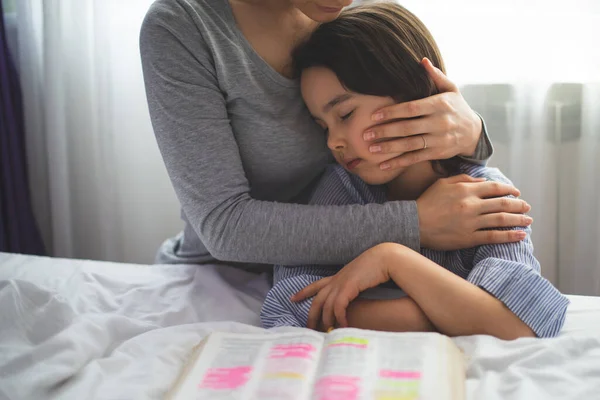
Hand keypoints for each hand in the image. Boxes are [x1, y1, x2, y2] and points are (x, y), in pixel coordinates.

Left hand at [291, 243, 398, 330]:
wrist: (384, 257)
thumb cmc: (375, 267)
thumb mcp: (359, 277)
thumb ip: (352, 286)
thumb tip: (351, 297)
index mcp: (338, 277)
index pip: (316, 285)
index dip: (303, 292)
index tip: (292, 298)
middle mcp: (336, 279)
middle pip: (317, 299)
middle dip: (311, 315)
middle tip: (307, 328)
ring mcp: (341, 282)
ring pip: (326, 305)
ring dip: (326, 320)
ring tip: (327, 333)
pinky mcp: (348, 286)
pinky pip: (338, 306)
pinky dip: (339, 317)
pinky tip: (343, 326)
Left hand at [364, 57, 481, 170]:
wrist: (473, 132)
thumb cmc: (456, 107)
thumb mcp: (451, 89)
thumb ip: (435, 76)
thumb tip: (422, 61)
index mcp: (439, 104)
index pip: (411, 108)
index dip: (392, 112)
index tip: (374, 116)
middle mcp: (439, 123)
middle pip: (407, 128)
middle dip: (385, 132)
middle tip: (366, 135)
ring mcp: (438, 139)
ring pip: (410, 145)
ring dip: (389, 148)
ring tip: (371, 150)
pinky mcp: (437, 153)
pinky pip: (415, 158)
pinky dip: (399, 163)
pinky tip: (383, 165)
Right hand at [417, 174, 532, 249]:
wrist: (413, 223)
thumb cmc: (426, 202)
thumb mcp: (442, 183)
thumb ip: (463, 179)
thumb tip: (482, 180)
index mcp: (465, 190)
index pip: (494, 188)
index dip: (509, 190)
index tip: (517, 193)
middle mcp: (471, 205)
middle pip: (502, 203)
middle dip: (518, 205)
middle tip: (526, 207)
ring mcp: (471, 222)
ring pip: (501, 219)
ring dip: (518, 220)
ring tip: (528, 221)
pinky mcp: (468, 238)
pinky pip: (493, 236)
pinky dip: (509, 236)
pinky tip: (520, 236)